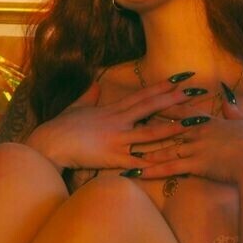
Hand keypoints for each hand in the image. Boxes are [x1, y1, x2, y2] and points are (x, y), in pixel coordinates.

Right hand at [24, 75, 204, 172]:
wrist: (49, 144)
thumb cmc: (60, 126)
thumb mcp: (76, 107)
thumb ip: (89, 96)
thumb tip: (96, 85)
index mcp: (113, 110)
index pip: (142, 95)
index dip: (161, 87)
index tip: (178, 79)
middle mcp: (119, 122)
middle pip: (151, 108)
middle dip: (173, 100)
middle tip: (194, 93)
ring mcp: (117, 140)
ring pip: (150, 133)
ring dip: (172, 127)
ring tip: (191, 124)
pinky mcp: (113, 158)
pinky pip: (137, 162)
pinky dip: (153, 163)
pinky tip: (170, 162)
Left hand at [137, 94, 242, 185]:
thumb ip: (233, 110)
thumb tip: (226, 96)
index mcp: (210, 122)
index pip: (184, 110)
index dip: (168, 105)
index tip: (153, 101)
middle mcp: (198, 133)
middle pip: (168, 127)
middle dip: (148, 125)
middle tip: (130, 122)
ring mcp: (194, 149)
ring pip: (165, 148)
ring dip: (146, 150)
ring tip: (127, 149)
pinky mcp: (195, 166)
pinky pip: (169, 168)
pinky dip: (152, 170)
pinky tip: (137, 172)